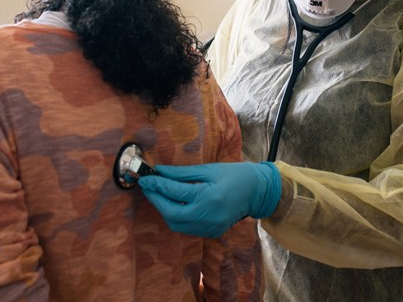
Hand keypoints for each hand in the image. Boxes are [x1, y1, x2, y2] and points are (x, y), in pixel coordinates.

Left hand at [138, 161, 280, 237]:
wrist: (257, 191)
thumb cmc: (234, 174)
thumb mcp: (208, 169)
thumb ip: (182, 173)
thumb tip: (160, 171)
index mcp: (208, 197)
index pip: (175, 193)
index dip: (157, 185)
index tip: (145, 177)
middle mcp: (208, 216)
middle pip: (171, 213)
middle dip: (156, 200)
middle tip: (147, 186)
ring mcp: (210, 227)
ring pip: (177, 225)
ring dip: (164, 210)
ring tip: (158, 194)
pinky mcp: (211, 232)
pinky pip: (186, 228)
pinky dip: (176, 217)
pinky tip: (172, 205)